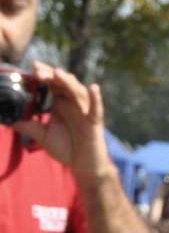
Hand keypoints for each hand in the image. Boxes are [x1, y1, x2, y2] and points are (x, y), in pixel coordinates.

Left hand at [9, 62, 111, 183]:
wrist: (83, 165)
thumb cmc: (66, 148)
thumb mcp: (42, 135)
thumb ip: (27, 126)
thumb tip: (6, 120)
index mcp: (61, 105)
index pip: (53, 84)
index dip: (45, 74)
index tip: (32, 66)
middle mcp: (73, 104)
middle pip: (64, 84)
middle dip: (52, 75)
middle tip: (38, 70)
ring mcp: (85, 112)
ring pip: (78, 92)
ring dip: (69, 83)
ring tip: (58, 74)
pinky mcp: (94, 122)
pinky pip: (96, 109)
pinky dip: (96, 98)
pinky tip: (93, 88)